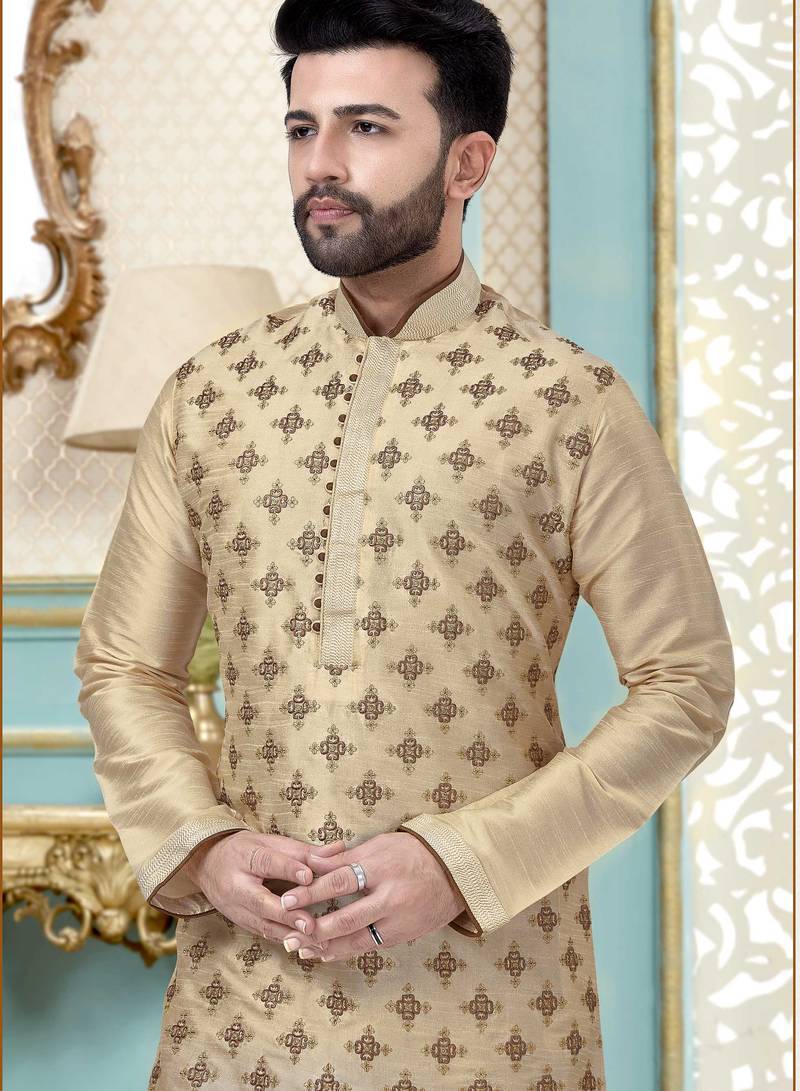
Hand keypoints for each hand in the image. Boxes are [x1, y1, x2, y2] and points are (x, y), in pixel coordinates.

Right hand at [180, 830, 346, 952]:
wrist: (207, 863)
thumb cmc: (244, 849)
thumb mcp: (270, 841)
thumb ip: (304, 850)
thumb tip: (339, 849)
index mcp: (245, 857)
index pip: (267, 862)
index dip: (288, 869)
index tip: (309, 876)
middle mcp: (237, 886)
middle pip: (262, 902)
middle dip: (288, 915)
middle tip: (311, 924)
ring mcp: (236, 909)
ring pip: (263, 924)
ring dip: (289, 934)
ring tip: (315, 941)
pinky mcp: (241, 922)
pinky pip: (263, 933)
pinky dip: (284, 939)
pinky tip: (304, 946)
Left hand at [277, 831, 468, 961]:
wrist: (455, 873)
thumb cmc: (412, 853)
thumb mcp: (380, 845)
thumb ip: (345, 857)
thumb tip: (310, 861)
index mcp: (382, 866)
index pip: (340, 879)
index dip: (311, 891)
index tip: (287, 899)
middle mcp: (390, 895)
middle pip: (346, 916)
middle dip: (314, 928)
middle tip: (287, 932)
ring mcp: (398, 920)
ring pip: (356, 939)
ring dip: (325, 947)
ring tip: (299, 949)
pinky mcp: (402, 936)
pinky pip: (369, 946)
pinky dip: (345, 950)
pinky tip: (325, 953)